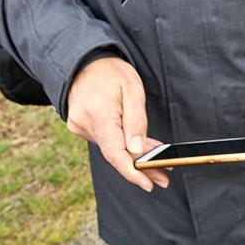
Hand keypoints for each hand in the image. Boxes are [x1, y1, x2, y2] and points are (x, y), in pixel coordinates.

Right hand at [66, 57, 168, 192]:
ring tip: (158, 165)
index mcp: (98, 114)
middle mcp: (85, 124)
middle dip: (140, 168)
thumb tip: (137, 150)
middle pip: (116, 154)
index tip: (148, 184)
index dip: (132, 172)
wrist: (84, 61)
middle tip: (163, 179)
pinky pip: (106, 140)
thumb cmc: (111, 72)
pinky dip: (122, 145)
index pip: (115, 153)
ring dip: (134, 157)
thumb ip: (136, 120)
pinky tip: (140, 151)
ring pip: (112, 149)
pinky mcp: (81, 126)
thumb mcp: (132, 89)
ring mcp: (80, 126)